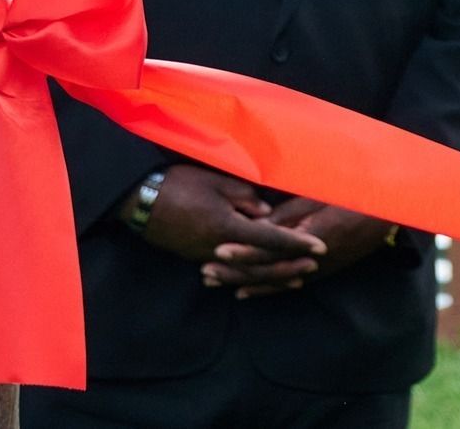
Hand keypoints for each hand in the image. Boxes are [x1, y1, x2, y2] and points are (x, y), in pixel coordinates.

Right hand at [139, 166, 326, 288]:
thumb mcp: (218, 182)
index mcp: (227, 227)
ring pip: (245, 272)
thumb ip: (246, 198)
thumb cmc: (181, 184)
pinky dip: (249, 274)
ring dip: (272, 274)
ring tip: (295, 276)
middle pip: (260, 264)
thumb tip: (268, 214)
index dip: (297, 243)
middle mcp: (218, 248)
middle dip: (289, 265)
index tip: (319, 246)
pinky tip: (260, 276)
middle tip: (315, 264)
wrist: (140, 200)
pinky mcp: (195, 256)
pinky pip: (228, 270)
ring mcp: (205, 256)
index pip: (270, 239)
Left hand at [204, 197, 394, 298]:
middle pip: (266, 270)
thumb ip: (291, 213)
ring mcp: (316, 269)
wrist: (389, 214)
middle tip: (205, 273)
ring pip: (273, 281)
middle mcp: (311, 260)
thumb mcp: (322, 198)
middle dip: (234, 272)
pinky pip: (288, 285)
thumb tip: (261, 222)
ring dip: (243, 283)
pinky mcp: (321, 272)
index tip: (218, 251)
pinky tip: (245, 294)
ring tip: (215, 283)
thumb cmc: (355, 198)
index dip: (243, 251)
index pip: (270, 249)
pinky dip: (265, 290)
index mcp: (310, 239)